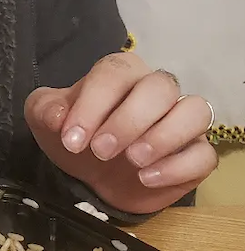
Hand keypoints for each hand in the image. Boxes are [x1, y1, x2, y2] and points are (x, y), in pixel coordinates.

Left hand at [25, 53, 217, 213]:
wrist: (91, 175)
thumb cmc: (75, 135)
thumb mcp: (46, 119)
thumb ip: (45, 110)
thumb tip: (59, 115)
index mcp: (120, 72)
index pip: (115, 72)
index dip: (94, 103)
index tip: (72, 137)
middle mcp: (156, 90)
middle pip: (160, 87)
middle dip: (129, 120)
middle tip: (101, 151)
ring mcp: (181, 121)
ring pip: (195, 111)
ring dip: (165, 136)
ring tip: (133, 160)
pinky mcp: (196, 155)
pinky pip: (204, 154)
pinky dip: (179, 167)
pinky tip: (147, 178)